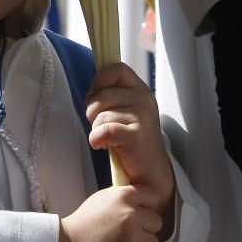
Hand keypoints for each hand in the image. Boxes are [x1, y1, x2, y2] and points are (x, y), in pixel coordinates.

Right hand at [55, 185, 163, 241]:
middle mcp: (131, 216)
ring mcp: (133, 239)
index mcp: (124, 196)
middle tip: (128, 233)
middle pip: (157, 222)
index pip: (154, 196)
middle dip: (145, 228)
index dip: (146, 206)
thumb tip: (145, 200)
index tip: (138, 213)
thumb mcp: (103, 198)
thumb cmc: (84, 223)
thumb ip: (125, 196)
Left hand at [85, 62, 175, 236]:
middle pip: (100, 95)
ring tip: (110, 140)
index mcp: (140, 89)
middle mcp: (144, 99)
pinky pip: (104, 129)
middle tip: (104, 127)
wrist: (150, 173)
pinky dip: (97, 139)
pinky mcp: (137, 135)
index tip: (98, 99)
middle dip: (93, 113)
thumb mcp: (124, 111)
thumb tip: (91, 89)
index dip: (99, 82)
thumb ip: (110, 95)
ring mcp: (142, 116)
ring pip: (99, 115)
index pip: (115, 68)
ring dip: (96, 130)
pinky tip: (103, 146)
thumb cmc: (130, 141)